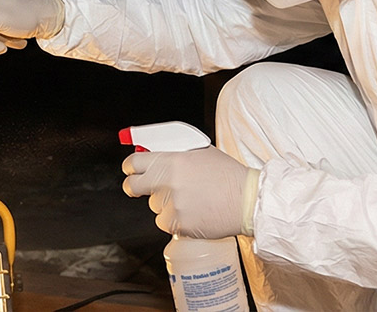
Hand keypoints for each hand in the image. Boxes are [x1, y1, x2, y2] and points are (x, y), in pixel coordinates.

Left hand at [122, 146, 258, 238]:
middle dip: (133, 186)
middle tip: (139, 187)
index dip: (129, 166)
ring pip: (153, 205)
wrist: (247, 201)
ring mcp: (172, 205)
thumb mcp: (200, 151)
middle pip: (133, 186)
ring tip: (188, 199)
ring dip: (163, 203)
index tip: (130, 170)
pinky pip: (165, 222)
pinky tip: (192, 211)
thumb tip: (152, 152)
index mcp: (173, 160)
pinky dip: (174, 219)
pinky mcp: (178, 225)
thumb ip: (174, 152)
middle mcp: (169, 182)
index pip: (134, 162)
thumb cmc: (227, 175)